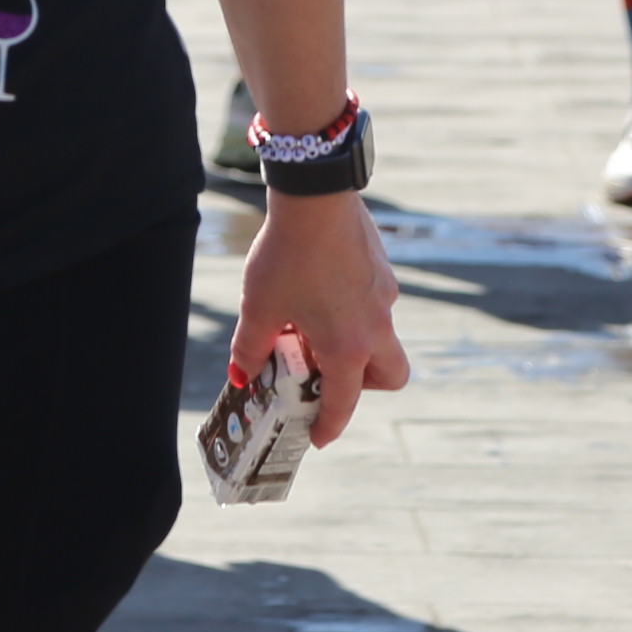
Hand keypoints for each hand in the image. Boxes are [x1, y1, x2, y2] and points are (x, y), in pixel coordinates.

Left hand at [231, 191, 408, 444]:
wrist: (316, 195)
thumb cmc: (287, 256)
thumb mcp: (259, 308)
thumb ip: (251, 348)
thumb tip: (241, 374)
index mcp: (348, 347)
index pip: (344, 403)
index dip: (328, 425)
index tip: (316, 436)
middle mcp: (377, 326)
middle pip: (389, 375)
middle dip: (364, 387)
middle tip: (327, 377)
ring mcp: (385, 295)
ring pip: (383, 336)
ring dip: (356, 344)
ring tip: (313, 326)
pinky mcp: (383, 268)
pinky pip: (375, 303)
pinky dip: (355, 310)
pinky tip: (320, 287)